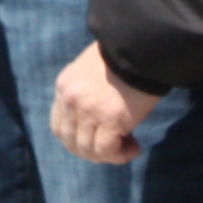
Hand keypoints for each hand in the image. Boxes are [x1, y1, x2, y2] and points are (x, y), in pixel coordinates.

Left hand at [50, 42, 155, 164]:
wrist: (143, 47)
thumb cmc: (126, 57)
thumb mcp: (93, 70)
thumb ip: (86, 92)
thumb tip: (96, 120)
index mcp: (64, 85)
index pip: (58, 126)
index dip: (76, 140)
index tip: (96, 139)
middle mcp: (71, 99)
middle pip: (71, 142)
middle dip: (92, 152)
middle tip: (114, 147)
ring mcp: (88, 110)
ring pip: (89, 150)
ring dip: (109, 154)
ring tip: (129, 146)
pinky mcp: (109, 119)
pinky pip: (107, 150)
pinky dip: (120, 155)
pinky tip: (134, 147)